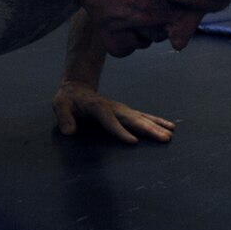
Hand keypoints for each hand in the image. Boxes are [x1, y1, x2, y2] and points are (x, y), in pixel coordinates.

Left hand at [53, 80, 175, 143]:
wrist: (77, 88)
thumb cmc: (68, 100)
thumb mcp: (60, 105)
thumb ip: (63, 117)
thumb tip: (69, 131)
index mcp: (97, 107)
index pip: (109, 120)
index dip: (120, 131)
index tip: (133, 141)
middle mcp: (113, 107)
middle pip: (132, 119)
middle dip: (148, 129)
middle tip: (164, 138)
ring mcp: (121, 109)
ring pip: (141, 117)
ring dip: (156, 126)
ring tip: (170, 134)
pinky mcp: (126, 111)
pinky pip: (144, 116)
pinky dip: (157, 121)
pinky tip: (170, 127)